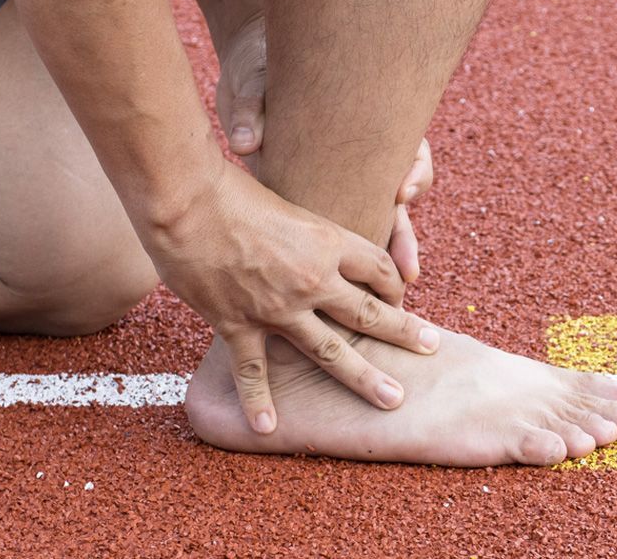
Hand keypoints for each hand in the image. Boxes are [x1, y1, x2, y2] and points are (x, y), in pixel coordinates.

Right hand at [146, 161, 439, 434]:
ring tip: (393, 399)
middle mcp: (312, 279)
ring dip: (364, 377)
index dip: (394, 283)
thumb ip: (299, 227)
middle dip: (404, 332)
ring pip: (331, 351)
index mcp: (326, 242)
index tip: (399, 296)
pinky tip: (266, 427)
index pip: (378, 268)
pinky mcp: (238, 323)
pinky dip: (258, 400)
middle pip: (369, 313)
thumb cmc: (228, 190)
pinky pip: (253, 370)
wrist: (186, 202)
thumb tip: (301, 235)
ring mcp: (277, 307)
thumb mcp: (282, 200)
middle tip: (430, 347)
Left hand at [214, 12, 434, 282]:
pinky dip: (349, 262)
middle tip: (407, 272)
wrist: (245, 76)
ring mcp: (345, 180)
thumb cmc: (258, 75)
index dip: (413, 173)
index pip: (409, 151)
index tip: (401, 193)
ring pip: (378, 224)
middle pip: (398, 200)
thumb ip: (252, 111)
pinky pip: (345, 235)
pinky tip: (346, 289)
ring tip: (391, 294)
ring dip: (384, 259)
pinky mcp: (319, 198)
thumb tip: (244, 140)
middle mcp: (362, 157)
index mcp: (363, 124)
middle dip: (402, 237)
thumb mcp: (254, 87)